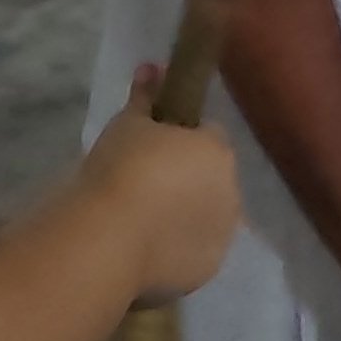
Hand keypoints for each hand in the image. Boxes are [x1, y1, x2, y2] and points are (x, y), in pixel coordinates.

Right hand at [77, 69, 240, 299]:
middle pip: (212, 179)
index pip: (208, 136)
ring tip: (141, 221)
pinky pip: (194, 253)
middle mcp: (231, 194)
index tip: (152, 148)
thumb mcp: (127, 125)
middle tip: (143, 183)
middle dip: (187, 179)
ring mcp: (222, 237)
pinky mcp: (206, 272)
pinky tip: (145, 249)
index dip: (181, 139)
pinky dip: (177, 250)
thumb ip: (146, 96)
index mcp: (218, 153)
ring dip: (186, 216)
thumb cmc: (120, 170)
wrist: (109, 239)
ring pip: (207, 218)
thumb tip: (152, 68)